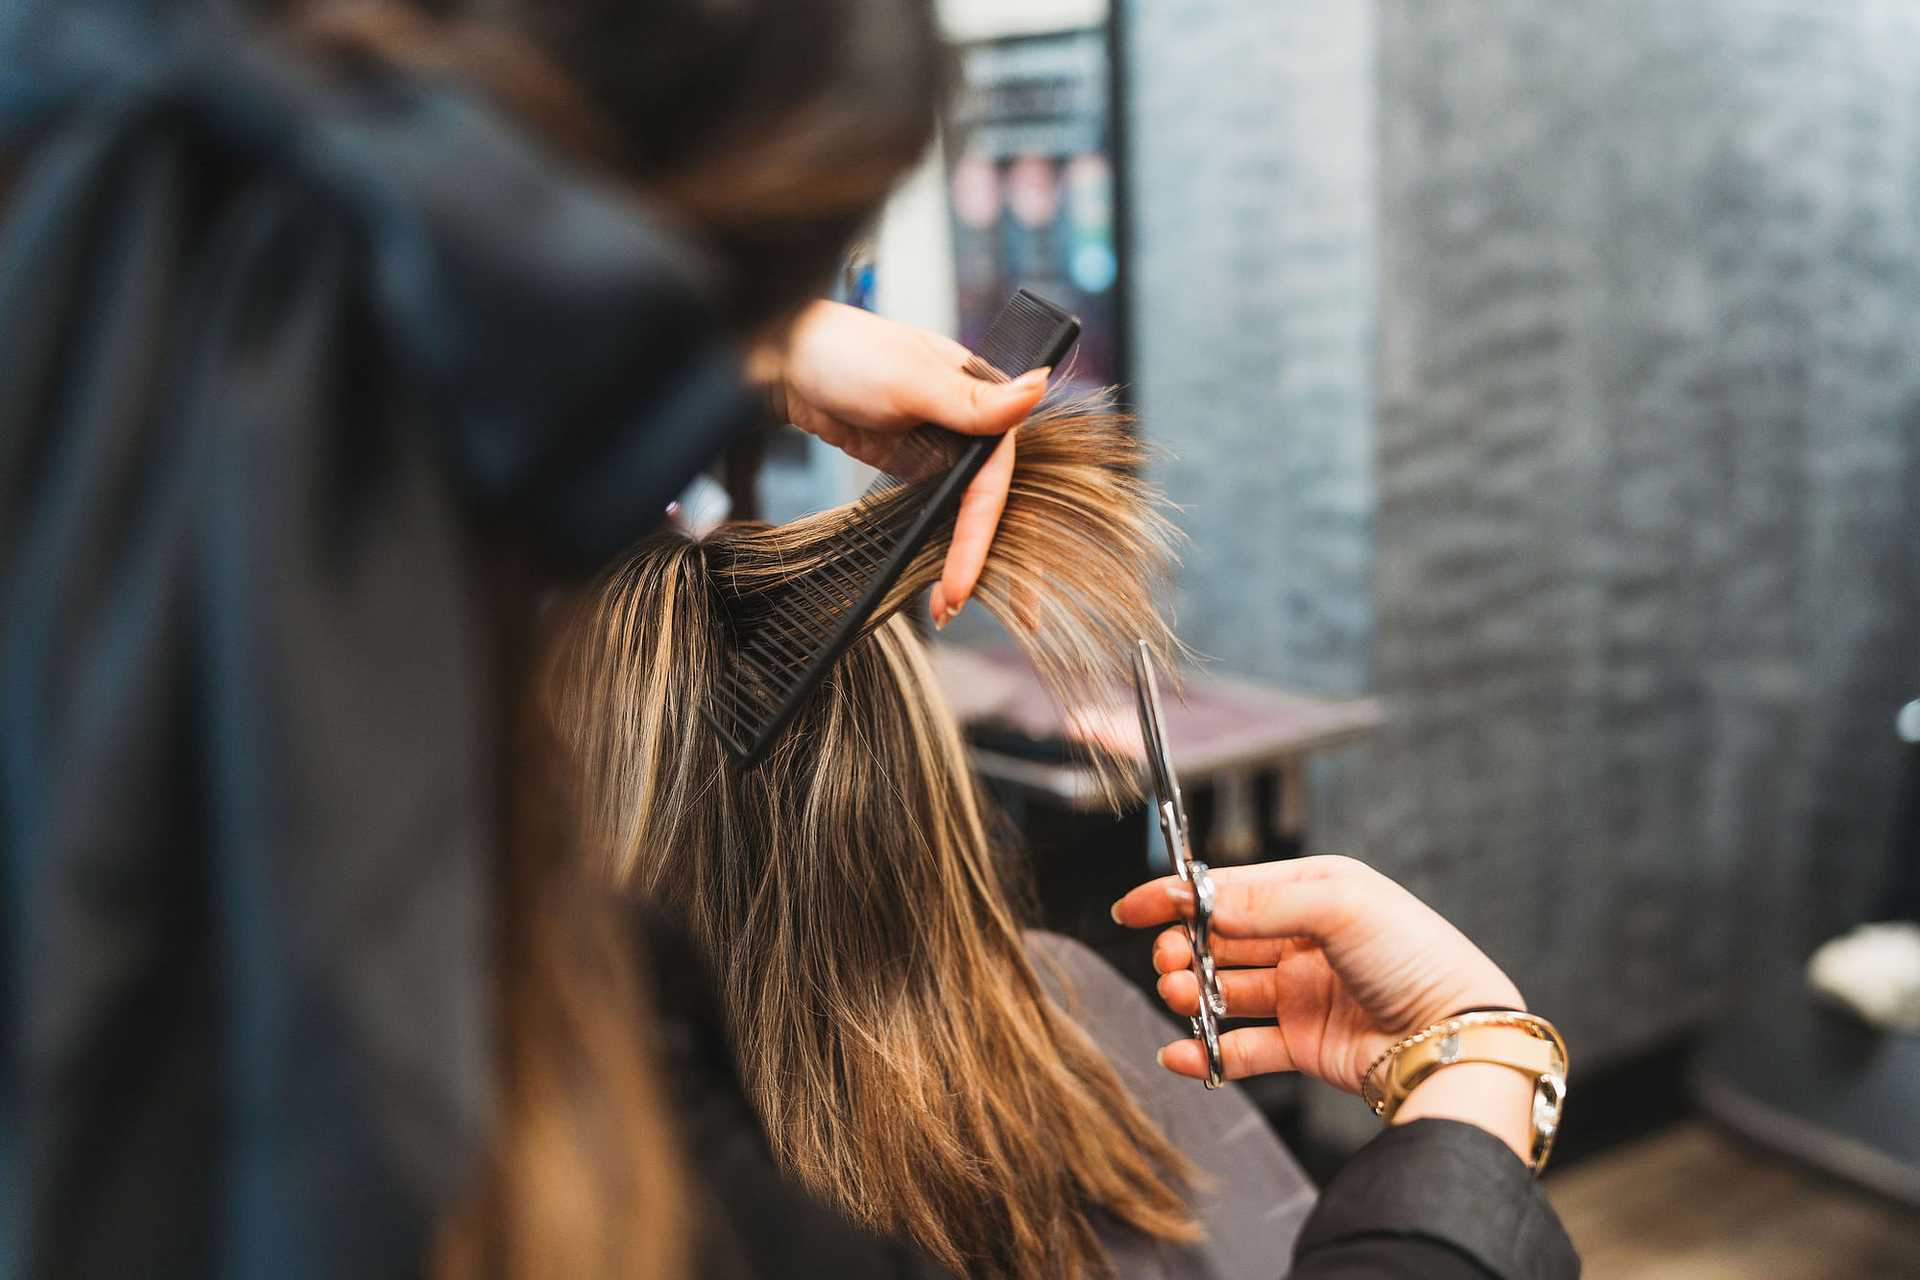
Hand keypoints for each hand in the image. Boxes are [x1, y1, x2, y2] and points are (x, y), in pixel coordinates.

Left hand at [749, 301, 1049, 625]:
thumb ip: (973, 400)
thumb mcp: (909, 380)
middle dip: (985, 560)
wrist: (784, 358)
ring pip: (966, 513)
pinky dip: (940, 542)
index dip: (980, 537)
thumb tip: (1039, 385)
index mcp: (983, 396)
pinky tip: (934, 575)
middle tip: (962, 609)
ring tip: (946, 606)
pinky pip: (937, 509)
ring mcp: (944, 445)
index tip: (963, 584)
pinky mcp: (916, 462)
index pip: (993, 482)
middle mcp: (972, 424)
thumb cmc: (845, 352)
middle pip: (991, 504)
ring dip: (962, 557)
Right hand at [1111, 856, 1524, 1094]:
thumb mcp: (1340, 905)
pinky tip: (1180, 1052)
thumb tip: (1200, 903)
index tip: (1133, 909)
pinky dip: (1207, 1051)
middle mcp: (1307, 940)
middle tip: (1168, 961)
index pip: (1232, 888)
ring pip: (1227, 991)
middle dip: (1185, 948)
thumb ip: (1263, 901)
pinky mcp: (1305, 1044)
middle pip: (1223, 940)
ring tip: (1179, 996)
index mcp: (1317, 892)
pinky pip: (1242, 1047)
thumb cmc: (1415, 957)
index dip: (1178, 898)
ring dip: (1193, 993)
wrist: (1454, 1037)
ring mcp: (1304, 994)